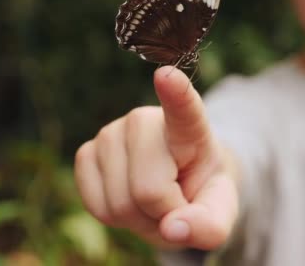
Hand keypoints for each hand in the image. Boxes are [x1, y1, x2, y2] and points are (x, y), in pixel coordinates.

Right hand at [74, 66, 238, 249]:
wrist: (173, 189)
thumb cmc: (198, 193)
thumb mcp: (219, 213)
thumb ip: (209, 226)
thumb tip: (172, 229)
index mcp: (189, 128)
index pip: (183, 108)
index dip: (175, 94)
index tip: (167, 76)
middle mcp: (145, 121)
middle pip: (148, 189)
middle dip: (162, 213)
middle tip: (174, 204)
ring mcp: (111, 133)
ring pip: (120, 203)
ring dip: (138, 219)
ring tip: (153, 201)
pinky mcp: (86, 152)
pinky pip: (95, 205)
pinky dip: (113, 218)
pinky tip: (128, 199)